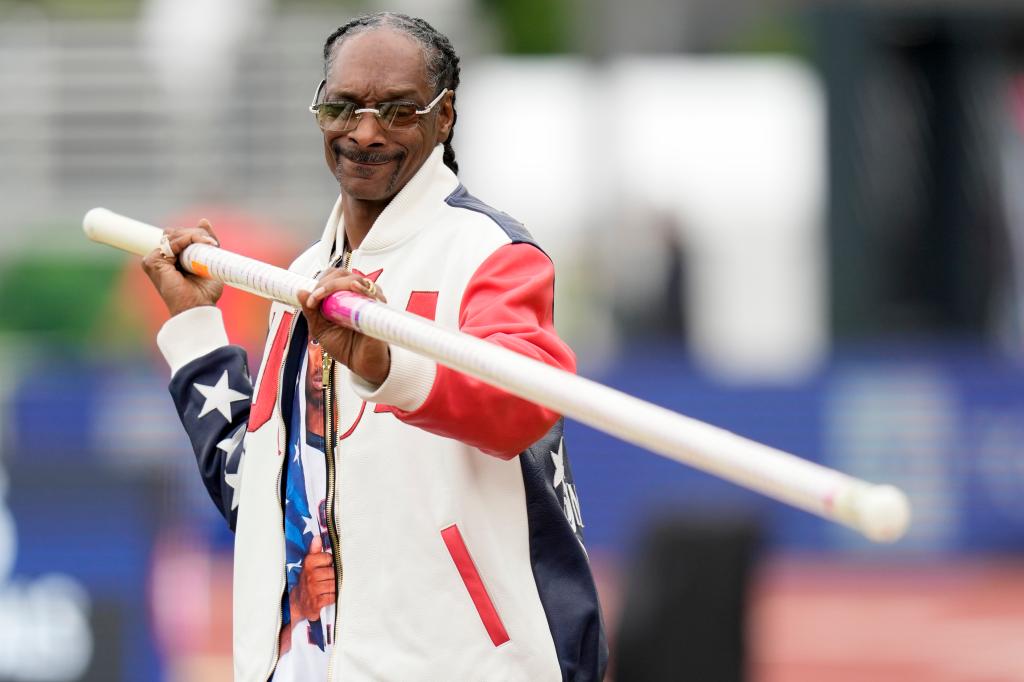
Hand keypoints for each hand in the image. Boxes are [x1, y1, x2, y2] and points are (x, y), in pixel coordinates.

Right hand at [141, 219, 223, 315]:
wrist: (198, 307)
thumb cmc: (204, 291)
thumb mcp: (208, 260)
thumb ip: (205, 241)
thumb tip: (203, 220)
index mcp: (171, 258)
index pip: (179, 235)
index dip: (194, 234)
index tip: (210, 241)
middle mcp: (160, 257)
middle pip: (177, 232)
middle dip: (196, 234)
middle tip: (212, 245)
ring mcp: (154, 259)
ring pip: (175, 234)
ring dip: (195, 236)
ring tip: (210, 246)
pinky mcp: (152, 261)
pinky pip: (172, 242)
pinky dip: (188, 240)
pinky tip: (200, 246)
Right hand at [289, 536, 335, 622]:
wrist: (299, 602)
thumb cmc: (308, 580)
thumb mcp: (309, 564)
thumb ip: (315, 550)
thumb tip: (317, 537)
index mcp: (309, 563)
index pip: (329, 558)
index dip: (330, 563)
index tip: (327, 566)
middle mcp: (310, 576)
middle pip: (334, 572)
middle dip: (334, 576)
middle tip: (328, 579)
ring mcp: (313, 589)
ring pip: (334, 584)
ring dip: (335, 586)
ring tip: (329, 587)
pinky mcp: (317, 602)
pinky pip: (333, 596)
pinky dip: (334, 597)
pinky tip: (329, 596)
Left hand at [299, 269, 389, 384]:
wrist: (361, 364)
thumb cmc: (344, 346)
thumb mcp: (321, 329)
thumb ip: (311, 311)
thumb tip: (300, 292)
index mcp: (343, 297)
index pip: (332, 276)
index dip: (320, 282)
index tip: (311, 300)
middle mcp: (357, 295)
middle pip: (343, 274)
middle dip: (326, 283)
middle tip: (316, 297)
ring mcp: (369, 300)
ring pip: (356, 280)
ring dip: (338, 285)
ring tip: (325, 297)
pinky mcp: (379, 309)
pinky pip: (373, 293)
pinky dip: (362, 289)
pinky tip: (353, 289)